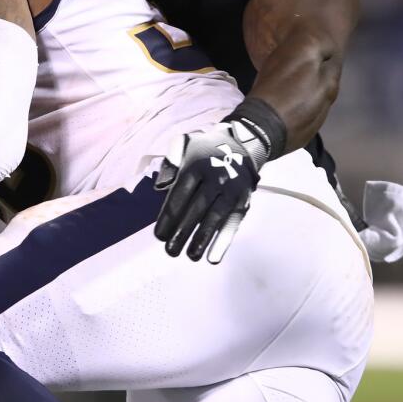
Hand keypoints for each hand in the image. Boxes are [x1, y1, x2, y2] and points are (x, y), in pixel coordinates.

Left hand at [153, 121, 263, 262]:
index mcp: (196, 165)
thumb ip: (170, 161)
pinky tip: (213, 258)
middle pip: (196, 209)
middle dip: (182, 232)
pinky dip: (224, 241)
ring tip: (190, 256)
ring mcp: (231, 190)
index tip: (159, 235)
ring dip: (202, 240)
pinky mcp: (242, 201)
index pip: (180, 195)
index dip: (169, 216)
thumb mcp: (183, 143)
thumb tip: (159, 186)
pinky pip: (232, 223)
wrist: (239, 145)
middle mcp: (216, 177)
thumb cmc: (202, 150)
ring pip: (214, 218)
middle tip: (170, 251)